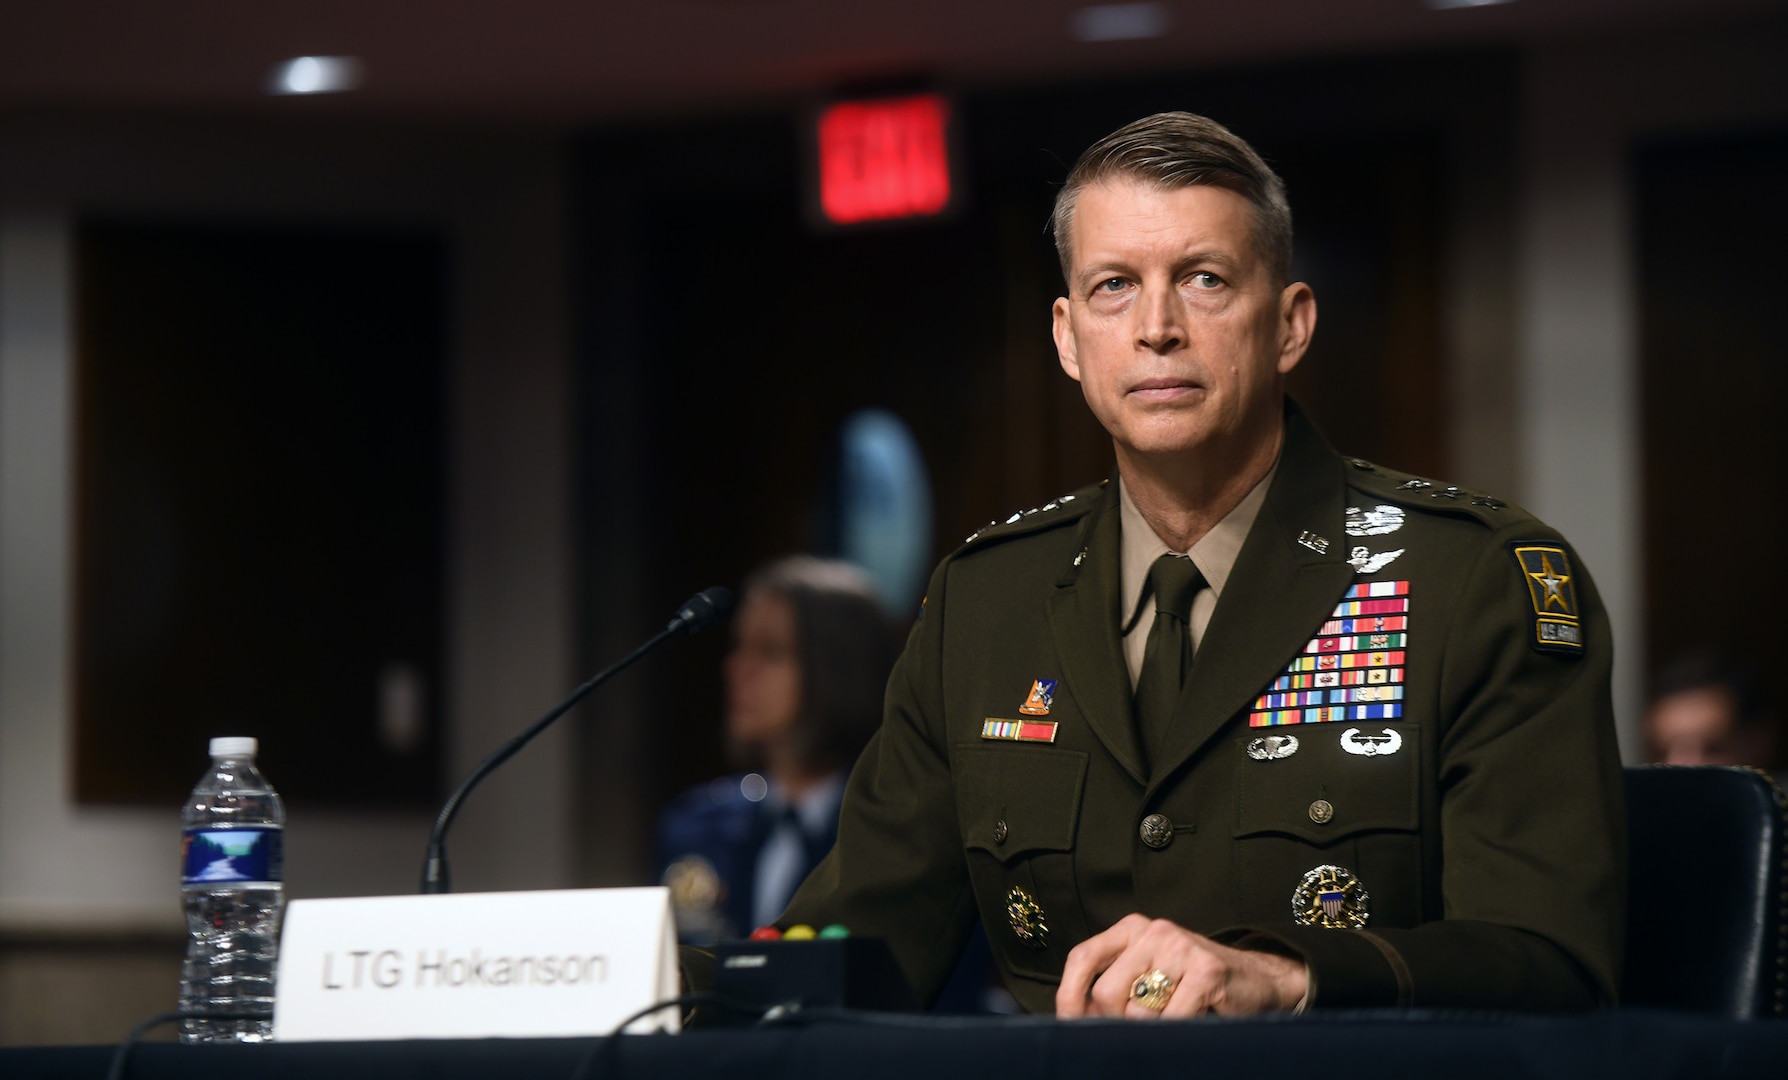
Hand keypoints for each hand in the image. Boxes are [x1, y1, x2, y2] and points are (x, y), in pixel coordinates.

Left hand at [1054, 914, 1306, 1018]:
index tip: (1071, 1028)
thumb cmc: (1194, 985)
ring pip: (1137, 1011)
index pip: (1082, 957)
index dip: (1069, 996)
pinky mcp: (1207, 970)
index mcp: (1132, 929)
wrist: (1259, 981)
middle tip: (1136, 1033)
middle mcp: (1154, 931)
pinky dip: (1175, 1033)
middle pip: (1106, 992)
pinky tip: (1191, 1024)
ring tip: (1171, 1022)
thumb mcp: (1149, 977)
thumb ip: (1115, 988)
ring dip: (1150, 1030)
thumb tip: (1077, 1020)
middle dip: (1115, 1024)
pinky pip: (1171, 1020)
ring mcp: (1181, 948)